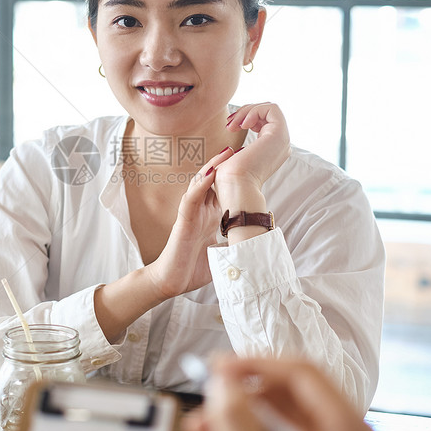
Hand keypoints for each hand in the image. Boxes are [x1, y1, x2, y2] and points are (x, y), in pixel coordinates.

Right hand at [144, 147, 235, 298]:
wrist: (172, 282)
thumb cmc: (195, 268)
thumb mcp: (223, 252)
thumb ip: (236, 243)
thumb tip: (258, 243)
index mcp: (210, 216)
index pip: (223, 190)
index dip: (235, 177)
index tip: (250, 164)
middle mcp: (201, 210)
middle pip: (213, 180)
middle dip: (225, 164)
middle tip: (241, 148)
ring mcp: (191, 213)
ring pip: (200, 183)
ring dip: (213, 166)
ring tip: (226, 151)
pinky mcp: (183, 220)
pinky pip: (191, 198)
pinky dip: (200, 184)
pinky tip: (210, 172)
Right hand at [182, 356, 383, 430]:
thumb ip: (243, 425)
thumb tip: (220, 384)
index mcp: (351, 430)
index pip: (301, 370)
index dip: (254, 363)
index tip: (216, 367)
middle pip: (290, 393)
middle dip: (241, 391)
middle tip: (207, 391)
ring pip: (282, 416)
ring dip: (240, 414)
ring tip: (204, 423)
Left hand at [215, 103, 290, 209]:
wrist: (236, 188)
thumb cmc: (229, 180)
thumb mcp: (231, 161)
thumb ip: (235, 151)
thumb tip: (233, 143)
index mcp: (271, 150)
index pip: (264, 121)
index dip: (246, 117)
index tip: (229, 127)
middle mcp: (280, 144)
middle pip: (267, 113)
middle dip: (245, 112)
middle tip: (229, 125)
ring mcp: (282, 139)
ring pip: (269, 108)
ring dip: (247, 111)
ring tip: (234, 125)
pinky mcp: (279, 134)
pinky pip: (271, 108)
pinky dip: (254, 110)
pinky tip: (242, 125)